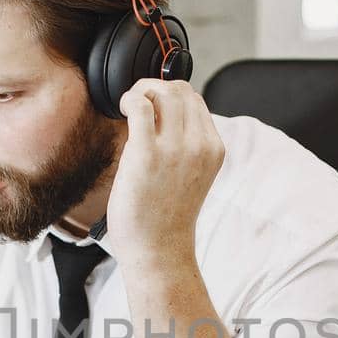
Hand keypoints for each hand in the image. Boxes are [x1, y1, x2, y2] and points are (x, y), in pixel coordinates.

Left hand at [107, 78, 225, 262]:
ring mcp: (175, 149)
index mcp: (213, 149)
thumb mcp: (193, 175)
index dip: (170, 94)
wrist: (158, 249)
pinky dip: (130, 99)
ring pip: (163, 92)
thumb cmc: (167, 215)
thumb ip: (188, 146)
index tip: (154, 105)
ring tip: (131, 108)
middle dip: (155, 88)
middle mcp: (199, 146)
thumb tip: (163, 115)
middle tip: (138, 103)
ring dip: (142, 91)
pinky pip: (141, 106)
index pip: (196, 100)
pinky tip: (123, 109)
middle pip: (180, 90)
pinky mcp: (147, 155)